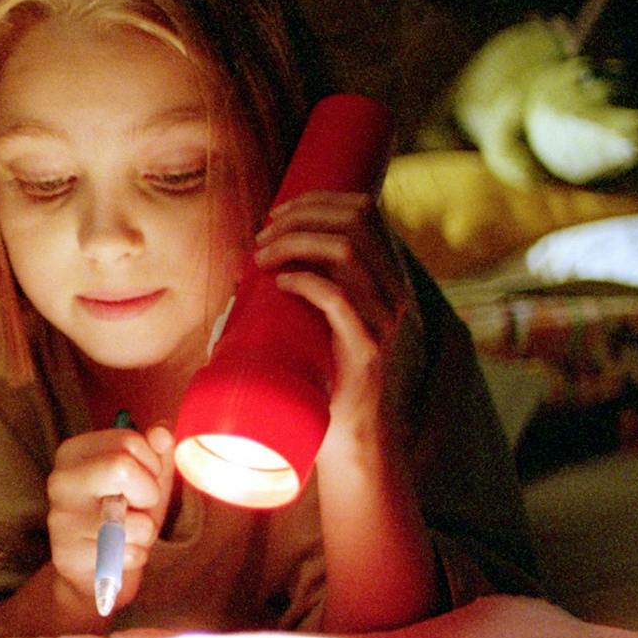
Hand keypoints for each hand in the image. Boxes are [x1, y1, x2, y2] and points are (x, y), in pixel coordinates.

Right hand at [44, 423, 175, 615]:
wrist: (96, 569)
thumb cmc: (124, 516)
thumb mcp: (146, 479)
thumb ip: (158, 453)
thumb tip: (161, 432)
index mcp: (75, 452)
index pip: (129, 440)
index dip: (150, 464)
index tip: (140, 482)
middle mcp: (60, 479)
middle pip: (122, 466)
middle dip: (147, 492)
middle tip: (137, 507)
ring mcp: (61, 517)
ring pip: (133, 518)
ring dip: (145, 531)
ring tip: (128, 534)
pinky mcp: (68, 554)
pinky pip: (127, 552)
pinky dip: (135, 556)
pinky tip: (117, 554)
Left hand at [253, 188, 418, 456]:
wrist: (349, 437)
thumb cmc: (323, 376)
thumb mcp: (315, 321)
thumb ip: (299, 287)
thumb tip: (244, 260)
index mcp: (386, 277)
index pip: (365, 210)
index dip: (318, 200)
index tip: (278, 213)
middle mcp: (393, 291)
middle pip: (355, 220)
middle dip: (300, 216)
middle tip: (262, 235)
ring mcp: (385, 319)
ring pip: (345, 251)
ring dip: (294, 243)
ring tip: (261, 257)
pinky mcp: (367, 348)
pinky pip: (337, 298)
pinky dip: (302, 281)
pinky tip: (278, 284)